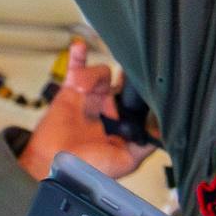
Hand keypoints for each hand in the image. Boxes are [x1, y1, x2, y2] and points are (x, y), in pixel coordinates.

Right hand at [19, 39, 157, 180]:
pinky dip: (78, 55)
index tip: (148, 88)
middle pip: (120, 85)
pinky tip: (81, 47)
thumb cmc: (85, 167)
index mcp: (117, 127)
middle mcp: (104, 110)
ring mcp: (87, 99)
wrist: (53, 164)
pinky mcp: (70, 91)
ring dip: (101, 75)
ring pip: (102, 74)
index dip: (142, 97)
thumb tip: (161, 131)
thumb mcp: (125, 161)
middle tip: (130, 72)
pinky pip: (76, 68)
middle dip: (127, 79)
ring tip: (89, 90)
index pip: (135, 105)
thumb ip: (144, 145)